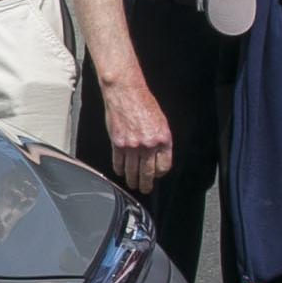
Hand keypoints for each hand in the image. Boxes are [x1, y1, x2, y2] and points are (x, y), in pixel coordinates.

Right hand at [100, 77, 174, 196]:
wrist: (126, 93)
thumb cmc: (143, 103)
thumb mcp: (160, 121)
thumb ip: (160, 140)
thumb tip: (157, 156)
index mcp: (163, 139)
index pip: (164, 166)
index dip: (159, 173)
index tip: (156, 176)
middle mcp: (148, 144)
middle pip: (148, 172)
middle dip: (146, 184)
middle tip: (144, 188)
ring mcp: (132, 145)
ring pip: (132, 170)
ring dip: (132, 180)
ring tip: (132, 184)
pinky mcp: (117, 143)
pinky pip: (118, 162)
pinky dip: (119, 169)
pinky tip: (120, 171)